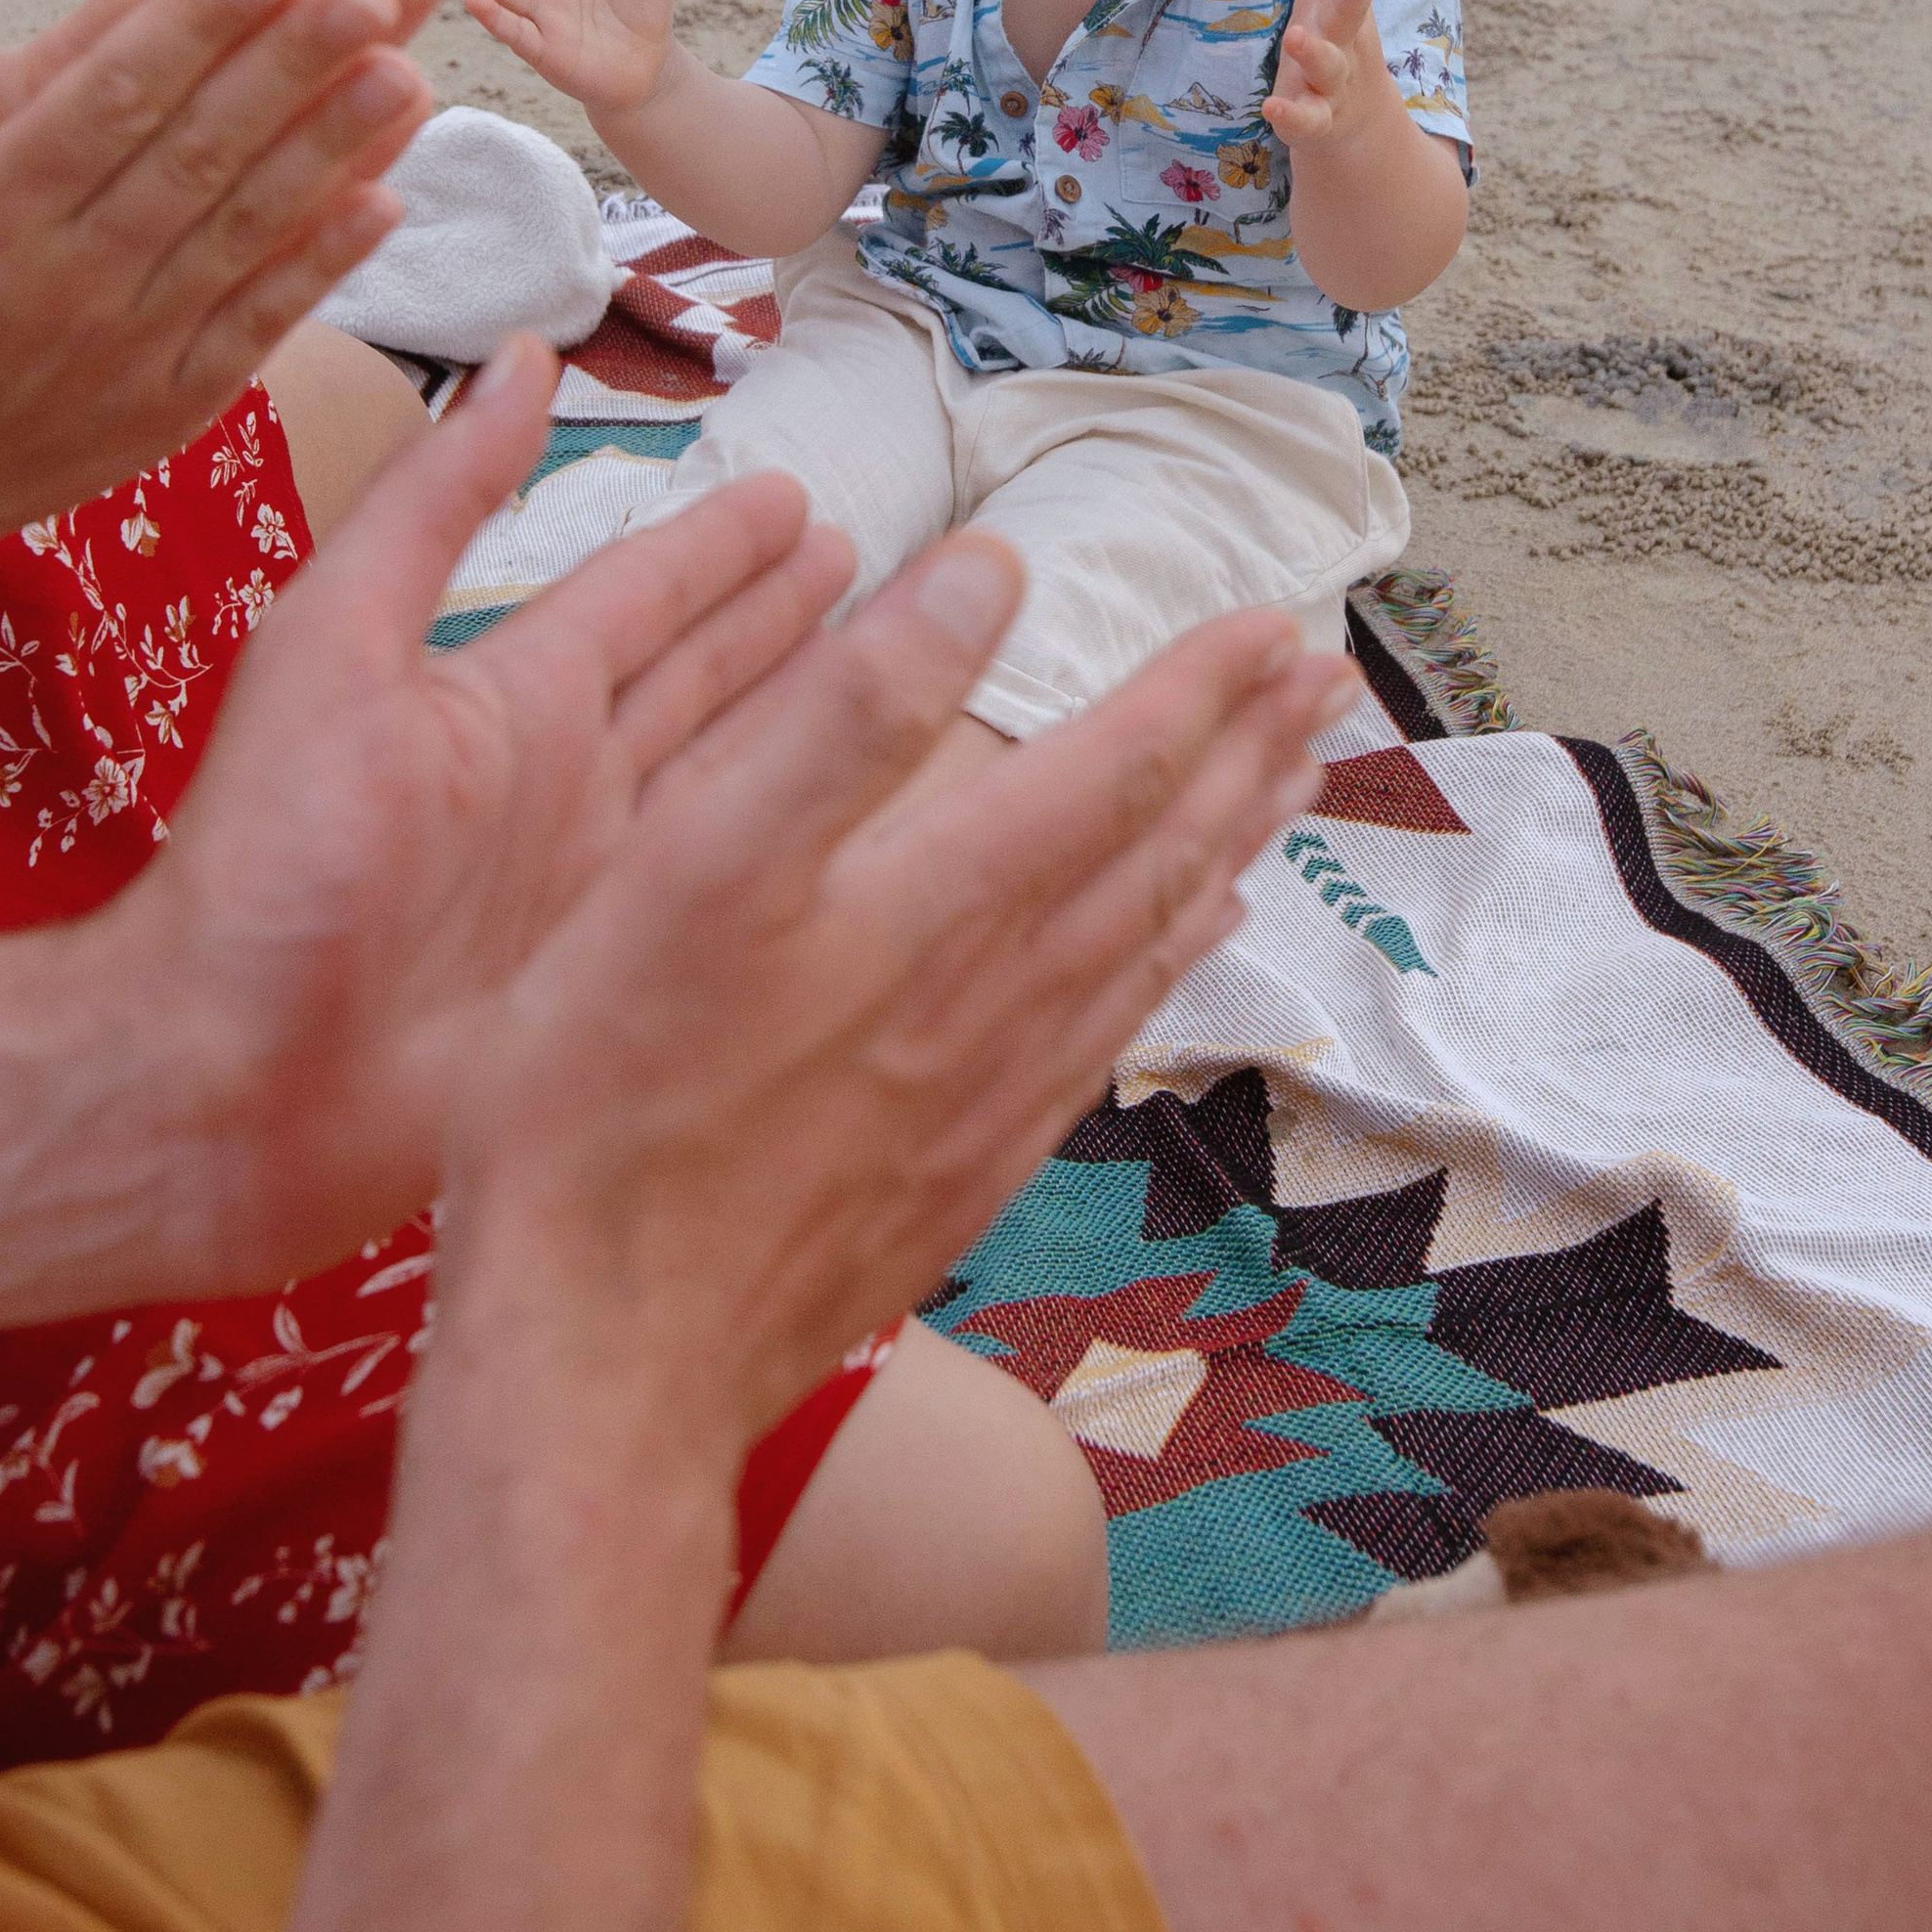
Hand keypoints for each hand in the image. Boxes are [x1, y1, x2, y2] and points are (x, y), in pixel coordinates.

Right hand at [0, 0, 449, 576]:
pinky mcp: (169, 400)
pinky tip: (392, 196)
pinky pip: (261, 322)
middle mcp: (69, 276)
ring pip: (249, 228)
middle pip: (203, 148)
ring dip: (335, 146)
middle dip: (296, 60)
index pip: (111, 99)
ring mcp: (130, 344)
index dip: (196, 26)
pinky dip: (326, 262)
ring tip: (415, 61)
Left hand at [125, 337, 851, 1277]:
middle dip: (784, 616)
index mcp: (508, 697)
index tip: (793, 495)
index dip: (716, 547)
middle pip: (707, 676)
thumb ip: (432, 502)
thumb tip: (519, 355)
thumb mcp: (337, 641)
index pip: (643, 595)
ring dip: (818, 714)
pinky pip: (746, 894)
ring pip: (745, 775)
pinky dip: (812, 847)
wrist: (234, 1082)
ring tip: (905, 654)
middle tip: (867, 558)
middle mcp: (573, 783)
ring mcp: (611, 888)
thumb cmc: (273, 858)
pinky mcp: (634, 988)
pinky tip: (887, 821)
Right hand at [444, 542, 1351, 1452]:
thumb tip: (985, 576)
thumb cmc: (609, 1095)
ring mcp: (983, 1100)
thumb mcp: (695, 858)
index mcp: (934, 907)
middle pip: (1158, 855)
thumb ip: (846, 711)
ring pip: (1147, 949)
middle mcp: (989, 1002)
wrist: (603, 1355)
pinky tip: (1188, 946)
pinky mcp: (957, 1175)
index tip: (1272, 626)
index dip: (1196, 690)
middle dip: (1248, 754)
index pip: (1110, 771)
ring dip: (1230, 849)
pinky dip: (1167, 972)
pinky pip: (1105, 1045)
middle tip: (1329, 684)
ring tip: (1291, 786)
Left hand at [1266, 0, 1384, 150]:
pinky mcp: (1317, 121)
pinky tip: (1272, 108)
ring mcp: (1333, 83)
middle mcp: (1345, 41)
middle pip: (1352, 11)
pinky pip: (1306, 119)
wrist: (1361, 123)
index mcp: (1344, 6)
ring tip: (1298, 37)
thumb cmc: (1341, 40)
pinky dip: (1291, 116)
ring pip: (1328, 68)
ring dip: (1315, 53)